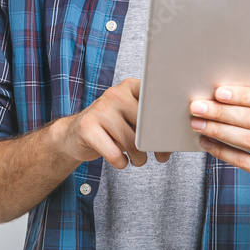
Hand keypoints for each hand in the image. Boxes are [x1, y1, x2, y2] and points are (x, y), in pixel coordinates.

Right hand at [55, 77, 170, 168]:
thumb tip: (173, 141)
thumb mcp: (132, 119)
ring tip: (138, 160)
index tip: (172, 134)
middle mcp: (115, 93)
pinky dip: (121, 163)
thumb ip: (150, 122)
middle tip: (159, 155)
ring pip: (132, 142)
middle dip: (156, 145)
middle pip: (146, 124)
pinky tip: (121, 160)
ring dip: (139, 158)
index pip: (156, 98)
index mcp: (131, 86)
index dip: (167, 118)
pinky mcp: (86, 127)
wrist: (76, 134)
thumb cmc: (113, 128)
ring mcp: (99, 109)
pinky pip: (114, 154)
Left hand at [189, 71, 249, 195]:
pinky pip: (244, 161)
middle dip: (223, 112)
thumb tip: (244, 64)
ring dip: (218, 131)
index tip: (218, 92)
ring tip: (197, 124)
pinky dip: (222, 151)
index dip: (244, 95)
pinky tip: (206, 143)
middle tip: (198, 107)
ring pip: (248, 140)